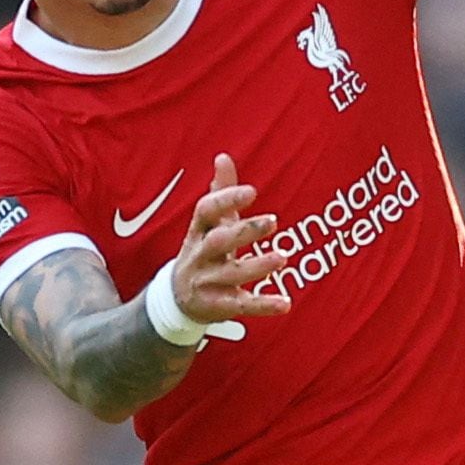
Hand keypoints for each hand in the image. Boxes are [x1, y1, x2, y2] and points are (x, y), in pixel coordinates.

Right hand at [171, 154, 291, 320]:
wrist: (178, 299)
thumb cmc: (204, 252)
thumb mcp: (209, 224)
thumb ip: (221, 193)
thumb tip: (223, 157)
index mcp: (198, 232)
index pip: (205, 212)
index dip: (226, 200)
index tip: (252, 191)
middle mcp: (200, 256)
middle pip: (218, 241)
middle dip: (244, 231)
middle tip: (273, 221)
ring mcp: (207, 283)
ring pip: (231, 274)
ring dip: (257, 266)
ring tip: (282, 258)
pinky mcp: (219, 306)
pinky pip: (242, 305)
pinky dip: (264, 305)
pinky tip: (286, 302)